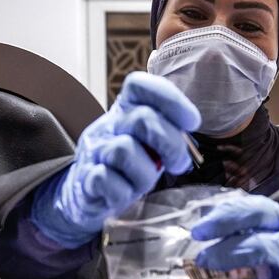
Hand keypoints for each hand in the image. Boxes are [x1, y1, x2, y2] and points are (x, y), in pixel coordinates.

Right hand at [31, 72, 200, 247]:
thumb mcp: (147, 143)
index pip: (138, 85)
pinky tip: (125, 193)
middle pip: (143, 118)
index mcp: (125, 110)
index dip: (170, 99)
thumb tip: (189, 137)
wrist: (87, 193)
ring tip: (145, 183)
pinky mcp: (86, 178)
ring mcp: (95, 150)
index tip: (192, 122)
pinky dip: (123, 191)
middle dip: (171, 144)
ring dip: (145, 174)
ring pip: (124, 150)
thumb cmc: (128, 166)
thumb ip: (167, 133)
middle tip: (178, 163)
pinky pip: (106, 179)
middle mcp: (108, 125)